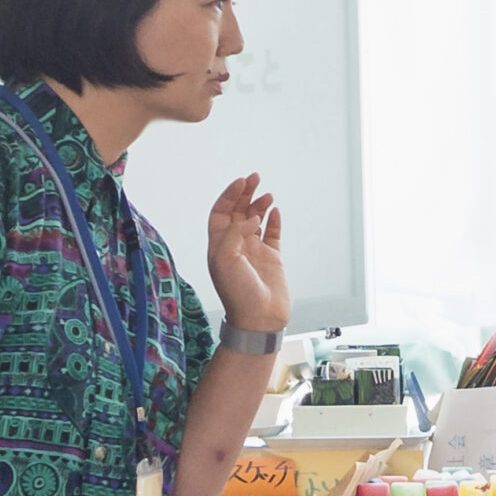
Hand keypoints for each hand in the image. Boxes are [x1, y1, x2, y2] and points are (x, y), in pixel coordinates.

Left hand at [207, 174, 288, 332]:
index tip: (241, 182)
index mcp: (219, 245)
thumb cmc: (237, 293)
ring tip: (268, 194)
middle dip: (244, 194)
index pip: (221, 213)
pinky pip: (272, 234)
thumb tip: (251, 216)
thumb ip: (235, 233)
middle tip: (255, 177)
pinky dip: (274, 221)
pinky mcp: (272, 258)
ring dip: (259, 205)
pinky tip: (276, 210)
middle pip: (238, 212)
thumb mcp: (226, 260)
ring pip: (255, 220)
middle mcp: (236, 245)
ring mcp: (254, 251)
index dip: (229, 196)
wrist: (259, 318)